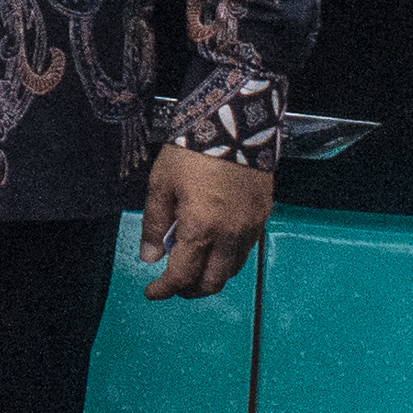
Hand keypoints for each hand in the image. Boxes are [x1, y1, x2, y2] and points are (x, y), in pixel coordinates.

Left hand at [139, 145, 272, 299]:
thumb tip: (150, 256)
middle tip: (175, 283)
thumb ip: (154, 225)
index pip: (181, 275)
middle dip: (190, 289)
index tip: (153, 291)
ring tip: (196, 266)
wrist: (233, 121)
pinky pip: (246, 250)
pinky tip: (217, 246)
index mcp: (201, 229)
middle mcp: (229, 235)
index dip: (164, 289)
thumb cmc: (193, 149)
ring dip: (212, 276)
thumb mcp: (161, 184)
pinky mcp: (262, 215)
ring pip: (232, 270)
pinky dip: (229, 258)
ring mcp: (250, 227)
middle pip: (211, 282)